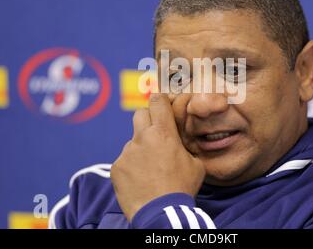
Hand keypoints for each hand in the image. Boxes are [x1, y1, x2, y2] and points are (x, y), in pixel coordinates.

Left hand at [110, 93, 205, 220]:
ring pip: (133, 141)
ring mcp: (127, 152)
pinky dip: (132, 167)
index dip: (160, 99)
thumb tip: (181, 144)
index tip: (162, 103)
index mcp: (164, 133)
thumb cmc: (181, 188)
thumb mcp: (196, 165)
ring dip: (141, 148)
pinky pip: (124, 160)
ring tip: (150, 169)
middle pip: (140, 113)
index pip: (158, 101)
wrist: (160, 212)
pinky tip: (141, 180)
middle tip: (156, 134)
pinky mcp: (117, 167)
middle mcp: (142, 138)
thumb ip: (185, 148)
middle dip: (148, 119)